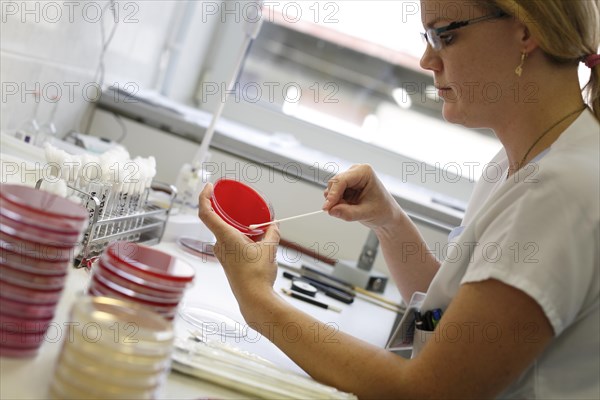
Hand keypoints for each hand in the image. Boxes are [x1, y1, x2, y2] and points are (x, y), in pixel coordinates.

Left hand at [198, 183, 279, 313]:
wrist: (254, 299)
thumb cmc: (257, 277)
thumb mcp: (269, 249)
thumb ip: (272, 234)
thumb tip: (274, 225)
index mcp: (225, 237)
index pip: (205, 212)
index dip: (204, 197)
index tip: (209, 187)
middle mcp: (219, 245)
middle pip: (215, 221)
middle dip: (226, 211)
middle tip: (236, 203)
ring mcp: (222, 255)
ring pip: (224, 233)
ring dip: (234, 226)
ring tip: (251, 224)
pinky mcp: (228, 262)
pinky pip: (229, 243)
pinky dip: (238, 237)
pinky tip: (252, 239)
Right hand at [323, 164, 401, 228]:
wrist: (387, 215)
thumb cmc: (383, 211)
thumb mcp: (366, 214)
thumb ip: (348, 213)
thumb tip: (331, 211)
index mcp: (364, 172)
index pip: (341, 180)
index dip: (333, 194)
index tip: (327, 208)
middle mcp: (356, 171)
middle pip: (334, 183)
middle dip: (333, 199)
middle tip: (338, 213)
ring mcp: (350, 178)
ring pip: (332, 189)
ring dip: (335, 202)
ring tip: (350, 210)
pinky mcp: (346, 186)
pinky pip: (333, 194)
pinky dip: (337, 203)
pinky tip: (348, 208)